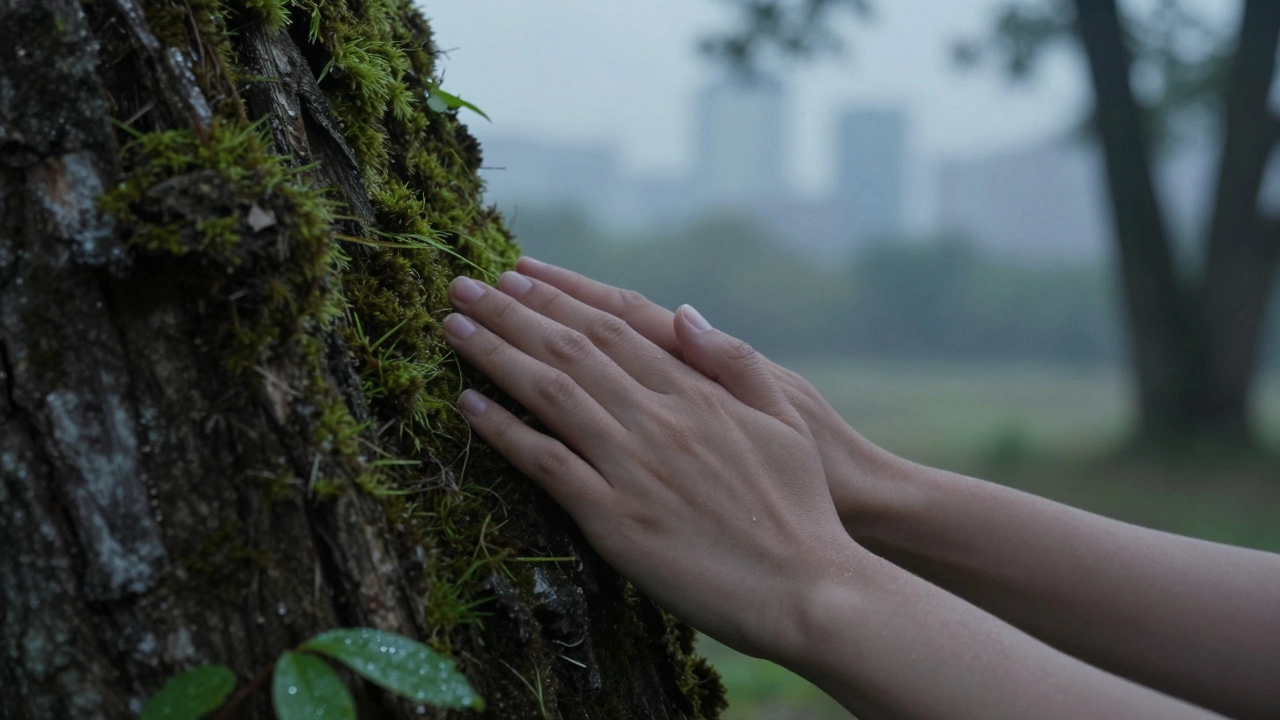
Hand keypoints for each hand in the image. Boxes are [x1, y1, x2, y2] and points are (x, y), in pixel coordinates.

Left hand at [442, 272, 866, 659]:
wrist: (808, 588)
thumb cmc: (804, 506)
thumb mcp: (784, 417)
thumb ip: (733, 360)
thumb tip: (685, 312)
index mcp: (697, 393)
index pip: (613, 328)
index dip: (560, 297)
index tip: (518, 273)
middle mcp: (658, 419)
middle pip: (570, 349)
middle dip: (510, 311)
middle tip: (463, 284)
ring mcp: (633, 467)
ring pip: (549, 393)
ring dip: (494, 353)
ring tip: (453, 325)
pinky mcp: (615, 519)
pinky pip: (547, 464)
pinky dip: (504, 431)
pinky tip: (469, 406)